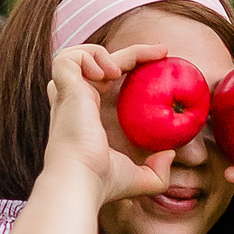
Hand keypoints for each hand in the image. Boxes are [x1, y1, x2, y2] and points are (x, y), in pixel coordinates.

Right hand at [41, 42, 177, 206]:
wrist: (81, 180)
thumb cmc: (103, 182)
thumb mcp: (139, 178)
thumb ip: (157, 171)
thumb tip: (169, 155)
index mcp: (89, 115)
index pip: (108, 80)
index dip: (132, 64)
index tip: (161, 59)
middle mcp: (75, 102)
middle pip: (99, 62)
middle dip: (133, 51)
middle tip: (162, 51)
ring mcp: (67, 94)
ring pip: (76, 54)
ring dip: (101, 53)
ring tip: (117, 73)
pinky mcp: (64, 88)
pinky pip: (68, 58)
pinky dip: (88, 57)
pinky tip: (105, 75)